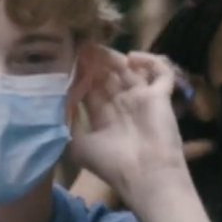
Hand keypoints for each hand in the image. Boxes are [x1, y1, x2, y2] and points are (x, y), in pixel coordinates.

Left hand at [68, 50, 193, 207]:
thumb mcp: (78, 144)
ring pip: (129, 70)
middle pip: (108, 76)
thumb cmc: (110, 163)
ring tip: (99, 48)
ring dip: (114, 58)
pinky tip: (132, 58)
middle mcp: (121, 105)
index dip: (80, 74)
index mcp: (102, 117)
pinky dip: (151, 61)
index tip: (69, 58)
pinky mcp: (160, 95)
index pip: (89, 89)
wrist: (145, 174)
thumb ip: (68, 121)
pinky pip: (161, 71)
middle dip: (95, 62)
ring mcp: (141, 99)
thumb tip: (59, 99)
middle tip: (83, 46)